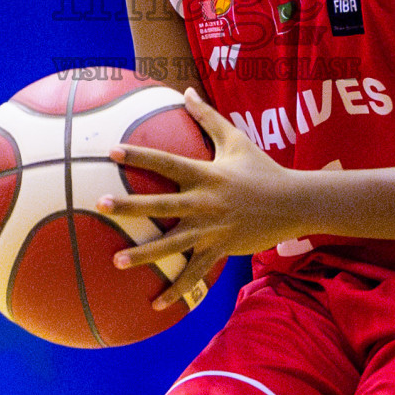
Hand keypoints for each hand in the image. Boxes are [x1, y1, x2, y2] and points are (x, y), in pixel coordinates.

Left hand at [97, 88, 297, 308]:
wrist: (294, 203)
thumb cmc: (262, 168)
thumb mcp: (236, 139)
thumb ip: (207, 116)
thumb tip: (186, 90)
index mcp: (206, 175)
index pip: (167, 163)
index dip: (139, 156)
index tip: (111, 152)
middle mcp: (204, 203)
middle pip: (161, 205)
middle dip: (130, 205)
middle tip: (101, 203)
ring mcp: (211, 230)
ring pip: (172, 245)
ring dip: (144, 254)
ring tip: (115, 261)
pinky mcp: (220, 250)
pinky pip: (195, 274)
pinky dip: (176, 290)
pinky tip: (154, 304)